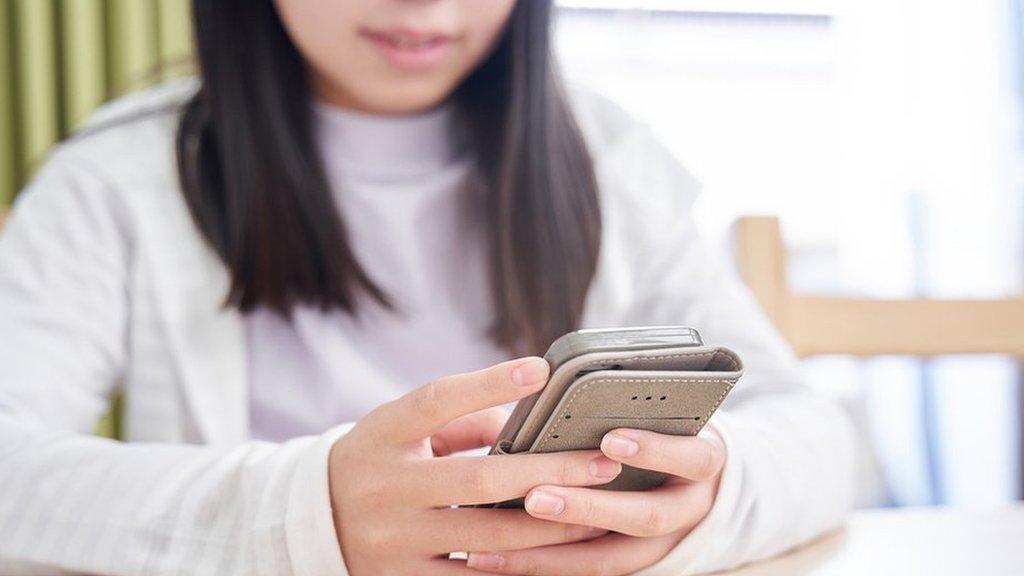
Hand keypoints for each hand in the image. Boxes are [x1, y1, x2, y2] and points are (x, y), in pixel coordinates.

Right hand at [328, 357, 622, 575]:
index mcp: (383, 435)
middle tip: (604, 462)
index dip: (489, 383)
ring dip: (550, 527)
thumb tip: (525, 424)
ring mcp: (393, 541)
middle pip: (479, 479)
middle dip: (550, 472)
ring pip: (487, 540)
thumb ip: (461, 420)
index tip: (541, 369)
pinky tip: (558, 557)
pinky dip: (517, 569)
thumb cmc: (378, 459)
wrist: (316, 521)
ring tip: (598, 513)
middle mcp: (385, 487)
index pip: (438, 400)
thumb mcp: (402, 427)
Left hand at [466, 428, 726, 574]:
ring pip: (611, 559)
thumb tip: (563, 387)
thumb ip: (635, 407)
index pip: (690, 456)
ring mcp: (664, 544)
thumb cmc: (669, 429)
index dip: (654, 450)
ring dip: (552, 554)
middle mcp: (689, 508)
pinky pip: (589, 571)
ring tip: (497, 547)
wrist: (699, 482)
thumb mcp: (670, 414)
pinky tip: (499, 561)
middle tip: (536, 498)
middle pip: (645, 517)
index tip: (610, 440)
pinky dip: (544, 567)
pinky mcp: (633, 563)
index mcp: (702, 460)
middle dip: (589, 507)